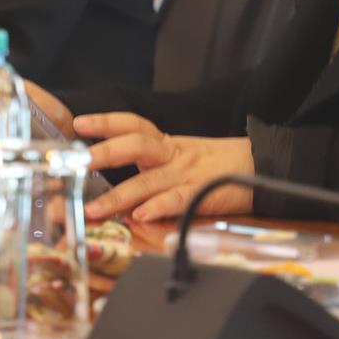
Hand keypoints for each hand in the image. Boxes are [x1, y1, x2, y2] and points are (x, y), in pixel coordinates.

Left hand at [73, 111, 254, 222]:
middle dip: (106, 152)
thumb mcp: (180, 156)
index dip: (106, 122)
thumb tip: (108, 176)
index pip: (133, 125)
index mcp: (167, 144)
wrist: (260, 167)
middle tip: (79, 160)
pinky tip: (140, 216)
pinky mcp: (202, 195)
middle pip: (137, 145)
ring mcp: (187, 175)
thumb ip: (150, 166)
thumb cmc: (214, 165)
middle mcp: (173, 155)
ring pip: (149, 179)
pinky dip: (158, 207)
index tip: (79, 124)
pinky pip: (177, 200)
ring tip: (95, 208)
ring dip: (119, 195)